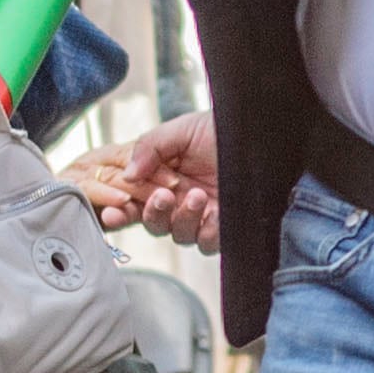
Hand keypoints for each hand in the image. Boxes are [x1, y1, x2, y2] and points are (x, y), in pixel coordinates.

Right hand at [68, 111, 219, 247]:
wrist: (262, 133)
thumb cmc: (221, 130)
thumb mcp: (181, 130)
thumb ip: (149, 147)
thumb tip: (126, 175)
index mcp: (162, 177)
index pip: (132, 199)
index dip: (119, 208)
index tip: (111, 210)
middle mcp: (178, 199)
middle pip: (150, 221)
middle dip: (150, 213)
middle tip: (159, 197)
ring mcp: (200, 215)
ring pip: (175, 233)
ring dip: (180, 217)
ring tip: (194, 195)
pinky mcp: (224, 228)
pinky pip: (206, 242)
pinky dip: (208, 231)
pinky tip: (215, 212)